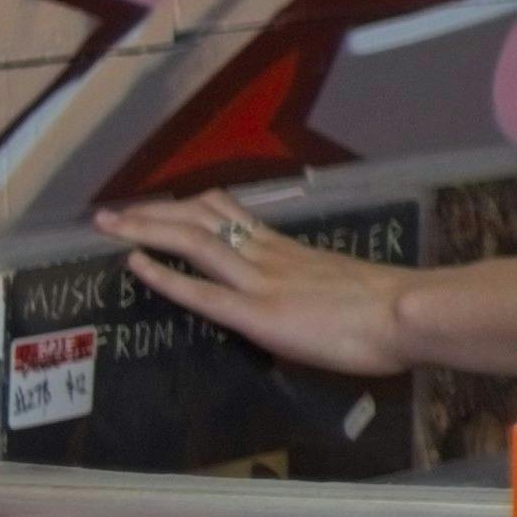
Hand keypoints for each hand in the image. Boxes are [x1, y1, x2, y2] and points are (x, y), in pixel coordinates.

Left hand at [100, 195, 417, 378]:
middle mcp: (269, 255)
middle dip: (153, 212)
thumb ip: (323, 294)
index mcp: (292, 251)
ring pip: (193, 241)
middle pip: (201, 219)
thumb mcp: (352, 292)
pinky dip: (164, 274)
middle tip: (114, 210)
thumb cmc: (395, 311)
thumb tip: (318, 307)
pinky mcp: (258, 312)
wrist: (408, 312)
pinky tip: (135, 263)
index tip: (163, 203)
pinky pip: (202, 289)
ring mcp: (261, 280)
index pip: (232, 216)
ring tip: (108, 224)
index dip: (191, 207)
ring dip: (146, 229)